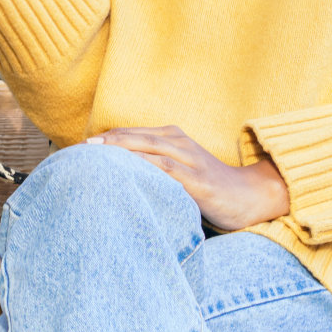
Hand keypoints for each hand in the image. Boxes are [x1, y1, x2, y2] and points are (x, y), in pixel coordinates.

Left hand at [89, 126, 290, 231]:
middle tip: (80, 148)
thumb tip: (120, 177)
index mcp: (174, 138)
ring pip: (148, 149)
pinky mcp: (198, 181)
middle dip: (107, 141)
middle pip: (135, 137)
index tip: (81, 146)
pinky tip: (126, 173)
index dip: (107, 138)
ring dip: (120, 150)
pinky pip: (166, 170)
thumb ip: (155, 168)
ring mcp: (190, 161)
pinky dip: (144, 168)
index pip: (132, 134)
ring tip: (95, 155)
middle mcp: (180, 143)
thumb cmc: (212, 187)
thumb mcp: (181, 171)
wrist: (251, 197)